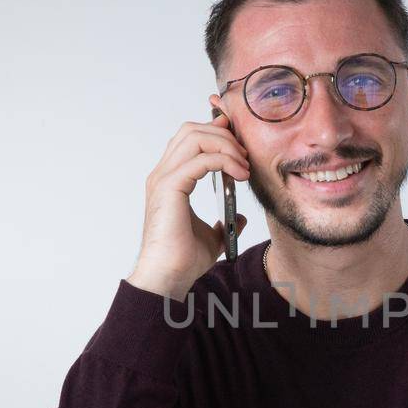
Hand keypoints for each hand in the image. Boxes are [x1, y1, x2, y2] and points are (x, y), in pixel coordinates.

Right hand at [127, 112, 251, 300]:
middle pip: (191, 130)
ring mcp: (163, 179)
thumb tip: (241, 218)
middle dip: (222, 135)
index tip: (239, 142)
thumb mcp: (213, 237)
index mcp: (169, 180)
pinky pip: (201, 159)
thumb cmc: (183, 260)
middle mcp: (162, 175)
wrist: (169, 277)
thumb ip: (225, 223)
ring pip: (194, 137)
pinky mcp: (170, 187)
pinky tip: (239, 174)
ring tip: (244, 165)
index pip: (189, 139)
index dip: (215, 132)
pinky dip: (224, 160)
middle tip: (244, 154)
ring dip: (225, 145)